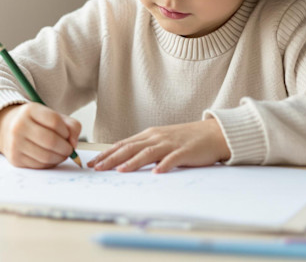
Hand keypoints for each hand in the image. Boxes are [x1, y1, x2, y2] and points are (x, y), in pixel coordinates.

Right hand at [0, 103, 81, 168]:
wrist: (8, 128)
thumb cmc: (36, 122)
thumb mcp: (53, 116)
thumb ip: (71, 126)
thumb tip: (73, 144)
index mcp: (29, 110)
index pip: (54, 121)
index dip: (66, 131)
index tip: (68, 135)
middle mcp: (19, 126)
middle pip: (51, 141)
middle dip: (66, 148)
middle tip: (69, 149)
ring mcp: (15, 143)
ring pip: (46, 156)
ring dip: (59, 158)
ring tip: (62, 154)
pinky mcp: (15, 158)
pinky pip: (39, 165)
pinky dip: (50, 164)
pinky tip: (51, 158)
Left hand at [87, 119, 229, 172]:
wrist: (212, 133)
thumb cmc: (185, 139)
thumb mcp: (161, 140)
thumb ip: (145, 148)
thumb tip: (124, 159)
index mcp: (149, 135)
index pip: (123, 144)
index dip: (107, 153)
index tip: (93, 162)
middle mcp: (156, 138)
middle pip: (130, 148)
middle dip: (112, 158)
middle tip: (97, 168)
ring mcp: (170, 144)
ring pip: (148, 152)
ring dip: (133, 162)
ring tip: (120, 170)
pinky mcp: (185, 151)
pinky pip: (173, 159)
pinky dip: (164, 165)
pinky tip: (157, 172)